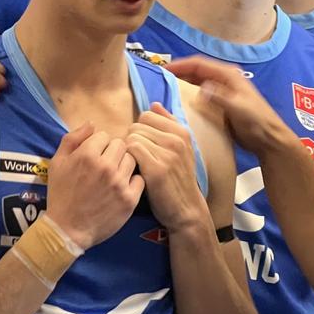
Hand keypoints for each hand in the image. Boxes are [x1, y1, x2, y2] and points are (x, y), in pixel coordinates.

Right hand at [46, 124, 144, 249]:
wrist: (67, 229)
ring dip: (123, 164)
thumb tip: (91, 124)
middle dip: (112, 152)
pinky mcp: (130, 199)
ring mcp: (119, 183)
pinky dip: (132, 181)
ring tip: (113, 176)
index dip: (98, 144)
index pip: (104, 135)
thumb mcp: (57, 162)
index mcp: (87, 155)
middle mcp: (105, 166)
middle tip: (105, 165)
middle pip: (120, 145)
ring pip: (132, 160)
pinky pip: (140, 179)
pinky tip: (121, 187)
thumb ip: (72, 139)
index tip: (94, 156)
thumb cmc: (60, 194)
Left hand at [124, 103, 210, 232]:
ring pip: (132, 137)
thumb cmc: (177, 178)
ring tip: (134, 165)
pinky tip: (132, 171)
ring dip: (128, 152)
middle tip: (136, 159)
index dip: (139, 130)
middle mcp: (177, 139)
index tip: (142, 146)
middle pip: (136, 126)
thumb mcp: (180, 149)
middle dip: (131, 141)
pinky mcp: (157, 168)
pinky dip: (127, 160)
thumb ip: (167, 124)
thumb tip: (154, 104)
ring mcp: (168, 153)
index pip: (146, 115)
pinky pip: (132, 150)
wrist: (186, 209)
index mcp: (181, 131)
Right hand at [165, 57, 295, 157]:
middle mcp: (224, 80)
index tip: (163, 70)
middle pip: (196, 72)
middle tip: (160, 80)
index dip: (180, 65)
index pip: (199, 64)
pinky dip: (189, 97)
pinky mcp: (220, 104)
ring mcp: (222, 92)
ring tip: (166, 90)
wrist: (269, 139)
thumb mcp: (238, 108)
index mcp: (228, 75)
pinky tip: (179, 104)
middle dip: (179, 74)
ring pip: (197, 83)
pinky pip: (200, 96)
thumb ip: (220, 97)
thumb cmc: (257, 122)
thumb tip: (201, 89)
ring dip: (182, 85)